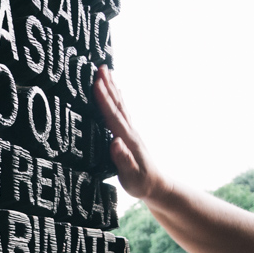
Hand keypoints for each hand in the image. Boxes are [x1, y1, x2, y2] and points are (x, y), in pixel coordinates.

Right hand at [93, 66, 168, 201]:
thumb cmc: (141, 184)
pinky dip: (117, 98)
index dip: (104, 100)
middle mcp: (130, 131)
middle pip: (117, 105)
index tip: (97, 83)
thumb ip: (123, 160)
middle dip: (108, 86)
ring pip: (120, 105)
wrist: (156, 185)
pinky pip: (121, 111)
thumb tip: (115, 142)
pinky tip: (115, 91)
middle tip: (100, 67)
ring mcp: (130, 131)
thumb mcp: (131, 177)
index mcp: (128, 140)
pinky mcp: (129, 134)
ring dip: (112, 88)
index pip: (113, 116)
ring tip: (105, 72)